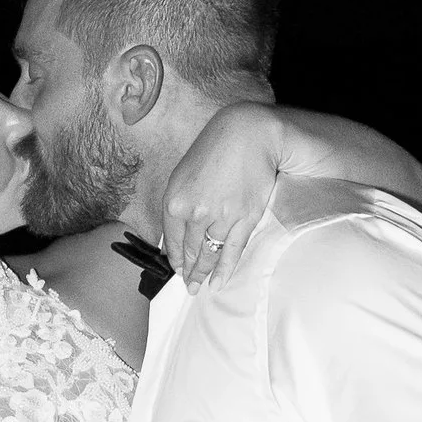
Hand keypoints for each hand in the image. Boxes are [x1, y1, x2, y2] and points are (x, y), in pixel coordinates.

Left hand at [161, 101, 285, 286]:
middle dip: (189, 272)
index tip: (177, 270)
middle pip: (190, 251)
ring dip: (204, 274)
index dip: (175, 259)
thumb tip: (178, 234)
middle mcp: (195, 212)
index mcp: (175, 200)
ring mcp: (221, 217)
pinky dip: (225, 270)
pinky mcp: (244, 219)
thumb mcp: (185, 173)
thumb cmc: (216, 149)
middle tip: (189, 287)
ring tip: (201, 287)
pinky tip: (218, 283)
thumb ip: (180, 204)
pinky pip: (232, 251)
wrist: (249, 134)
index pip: (172, 241)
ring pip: (210, 254)